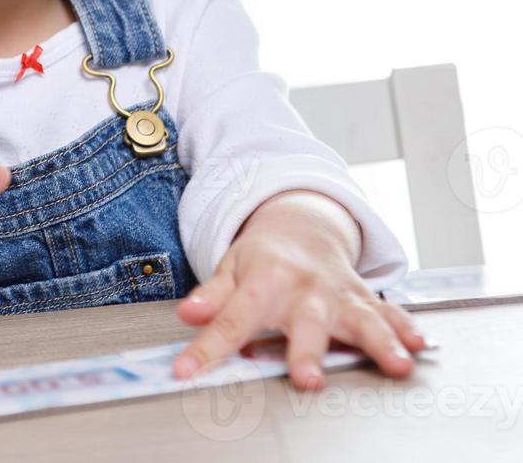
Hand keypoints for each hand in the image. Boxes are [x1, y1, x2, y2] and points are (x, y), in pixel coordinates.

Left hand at [171, 190, 428, 389]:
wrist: (302, 225)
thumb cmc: (263, 257)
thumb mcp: (230, 269)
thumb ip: (211, 296)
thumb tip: (186, 313)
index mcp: (264, 281)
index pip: (232, 319)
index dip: (208, 347)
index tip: (186, 372)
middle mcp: (305, 289)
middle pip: (305, 323)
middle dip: (308, 352)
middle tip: (308, 379)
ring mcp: (339, 295)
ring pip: (361, 319)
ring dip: (379, 342)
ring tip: (395, 364)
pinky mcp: (365, 300)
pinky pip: (389, 313)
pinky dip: (405, 329)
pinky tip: (418, 346)